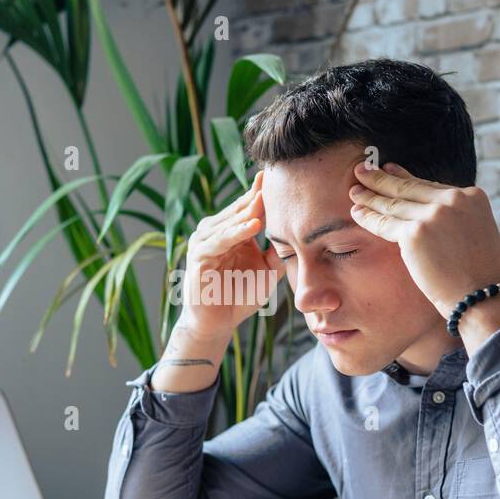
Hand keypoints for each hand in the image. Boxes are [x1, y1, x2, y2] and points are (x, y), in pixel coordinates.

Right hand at [177, 169, 283, 337]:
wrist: (217, 322)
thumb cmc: (240, 295)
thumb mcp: (267, 270)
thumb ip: (279, 251)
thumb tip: (301, 234)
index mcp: (229, 230)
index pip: (248, 207)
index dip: (262, 193)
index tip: (281, 176)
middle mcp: (214, 231)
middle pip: (239, 210)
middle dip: (257, 196)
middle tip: (274, 178)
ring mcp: (203, 242)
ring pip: (229, 222)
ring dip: (248, 211)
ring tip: (266, 199)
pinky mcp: (198, 256)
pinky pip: (219, 241)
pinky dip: (236, 233)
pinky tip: (253, 225)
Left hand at [347, 161, 499, 314]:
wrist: (481, 295)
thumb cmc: (478, 272)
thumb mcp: (475, 231)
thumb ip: (453, 216)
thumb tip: (425, 209)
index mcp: (472, 196)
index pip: (429, 185)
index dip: (405, 177)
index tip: (389, 170)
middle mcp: (453, 200)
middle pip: (409, 188)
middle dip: (381, 179)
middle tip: (361, 171)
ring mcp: (433, 215)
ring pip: (394, 203)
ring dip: (370, 196)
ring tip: (354, 190)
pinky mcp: (416, 233)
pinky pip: (386, 223)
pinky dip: (368, 217)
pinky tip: (357, 211)